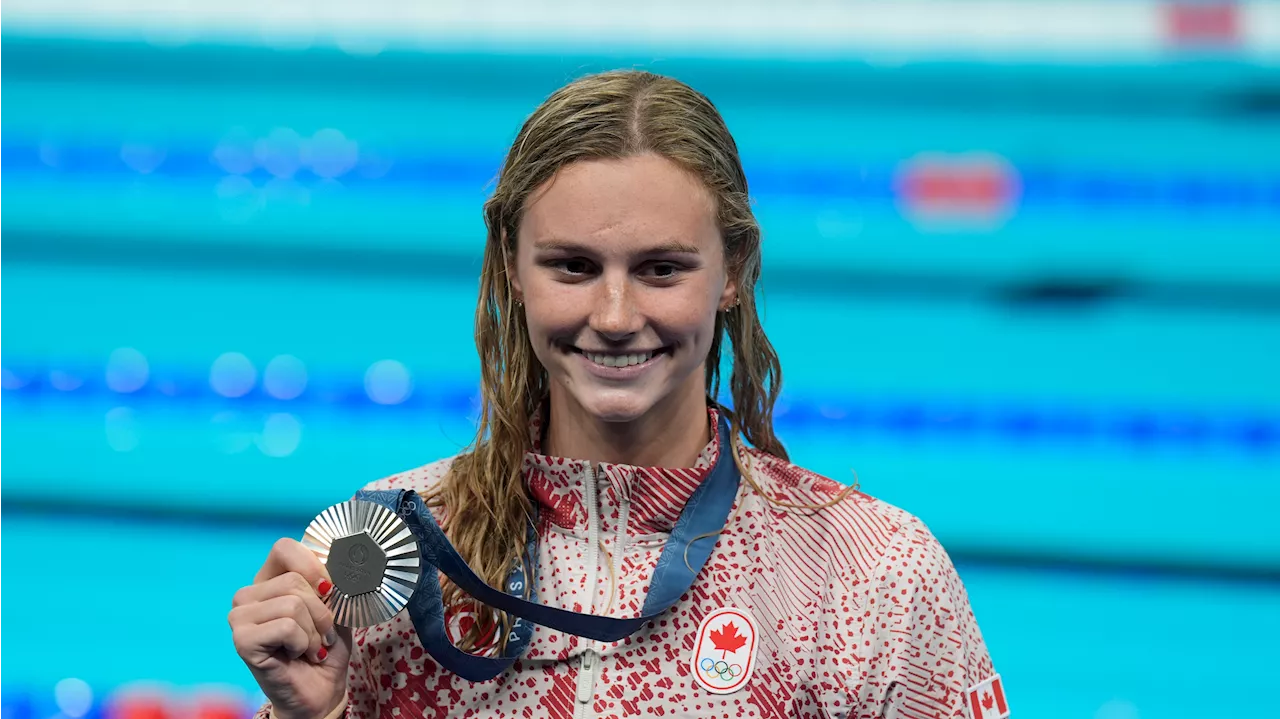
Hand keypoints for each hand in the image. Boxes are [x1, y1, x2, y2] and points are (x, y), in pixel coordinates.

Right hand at [230, 538, 352, 718]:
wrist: (321, 691)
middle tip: (321, 634)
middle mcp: (249, 595)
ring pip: (293, 603)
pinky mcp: (242, 641)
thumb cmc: (325, 647)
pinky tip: (297, 655)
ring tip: (310, 647)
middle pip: (294, 580)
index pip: (284, 548)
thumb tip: (336, 559)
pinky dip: (303, 643)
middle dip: (321, 611)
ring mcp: (240, 618)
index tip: (329, 590)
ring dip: (314, 631)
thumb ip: (330, 581)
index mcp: (269, 579)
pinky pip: (286, 626)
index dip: (313, 565)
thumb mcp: (335, 606)